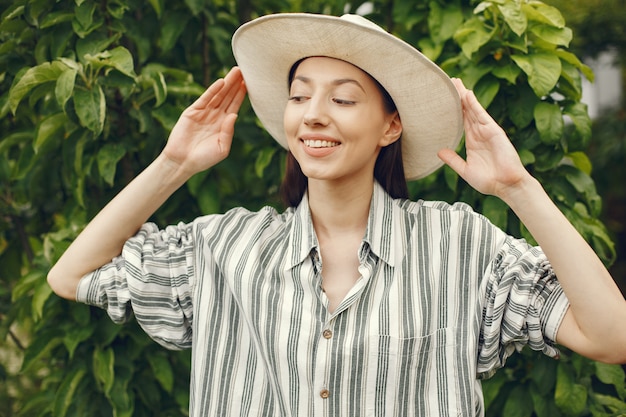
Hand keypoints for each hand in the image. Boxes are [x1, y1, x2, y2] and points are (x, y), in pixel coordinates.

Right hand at [163, 67, 246, 175]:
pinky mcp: (192, 112)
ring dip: (227, 83)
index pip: (235, 105)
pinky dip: (213, 90)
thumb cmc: (204, 159)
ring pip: (218, 95)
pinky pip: (205, 99)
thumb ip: (229, 132)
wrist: (183, 162)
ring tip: (236, 71)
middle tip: (245, 70)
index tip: (250, 83)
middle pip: (228, 96)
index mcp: (224, 124)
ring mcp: (204, 113)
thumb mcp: (222, 148)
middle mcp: (215, 116)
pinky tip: (221, 82)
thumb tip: (234, 115)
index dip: (242, 94)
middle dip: (236, 84)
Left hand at [437, 78, 529, 198]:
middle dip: (458, 97)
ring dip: (464, 96)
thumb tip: (439, 152)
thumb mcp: (465, 170)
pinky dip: (474, 104)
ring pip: (473, 110)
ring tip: (456, 83)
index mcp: (472, 142)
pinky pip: (482, 115)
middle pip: (466, 111)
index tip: (444, 99)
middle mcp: (479, 134)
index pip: (461, 121)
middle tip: (449, 82)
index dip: (453, 110)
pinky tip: (467, 94)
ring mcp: (487, 131)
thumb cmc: (489, 181)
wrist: (506, 186)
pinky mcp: (494, 131)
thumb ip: (453, 160)